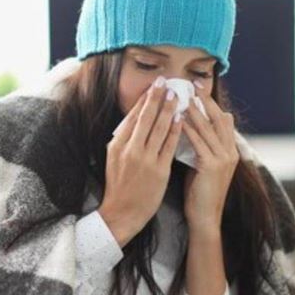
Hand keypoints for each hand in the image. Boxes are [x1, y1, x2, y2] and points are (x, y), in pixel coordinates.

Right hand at [99, 78, 182, 246]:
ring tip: (176, 94)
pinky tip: (182, 118)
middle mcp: (130, 150)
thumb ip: (123, 139)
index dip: (144, 99)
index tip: (153, 85)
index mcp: (117, 145)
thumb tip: (133, 120)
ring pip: (158, 128)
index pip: (132, 117)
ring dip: (168, 109)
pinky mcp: (159, 170)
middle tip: (166, 81)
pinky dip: (175, 130)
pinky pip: (169, 145)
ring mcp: (145, 160)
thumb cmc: (119, 186)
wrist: (121, 213)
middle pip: (145, 118)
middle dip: (156, 97)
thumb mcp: (113, 159)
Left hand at [181, 82, 239, 229]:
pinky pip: (199, 142)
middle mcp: (230, 152)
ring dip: (194, 111)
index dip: (210, 104)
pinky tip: (177, 119)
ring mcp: (223, 158)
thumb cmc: (200, 193)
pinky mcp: (212, 166)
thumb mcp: (203, 165)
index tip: (197, 89)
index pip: (222, 120)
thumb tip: (191, 129)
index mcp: (229, 151)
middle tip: (191, 85)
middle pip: (218, 118)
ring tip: (182, 96)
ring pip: (208, 128)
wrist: (205, 218)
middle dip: (205, 100)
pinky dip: (188, 129)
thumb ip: (201, 147)